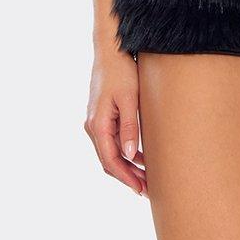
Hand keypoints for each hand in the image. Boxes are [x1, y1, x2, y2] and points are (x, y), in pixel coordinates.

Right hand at [84, 48, 147, 196]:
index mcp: (98, 125)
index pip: (111, 161)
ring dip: (127, 166)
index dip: (126, 178)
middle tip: (147, 189)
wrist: (111, 49)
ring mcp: (96, 121)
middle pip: (109, 160)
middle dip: (127, 176)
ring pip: (110, 152)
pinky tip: (140, 156)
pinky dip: (125, 152)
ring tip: (146, 177)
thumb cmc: (121, 71)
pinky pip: (112, 141)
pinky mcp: (102, 116)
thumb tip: (130, 156)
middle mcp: (93, 126)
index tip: (141, 189)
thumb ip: (129, 127)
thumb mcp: (129, 99)